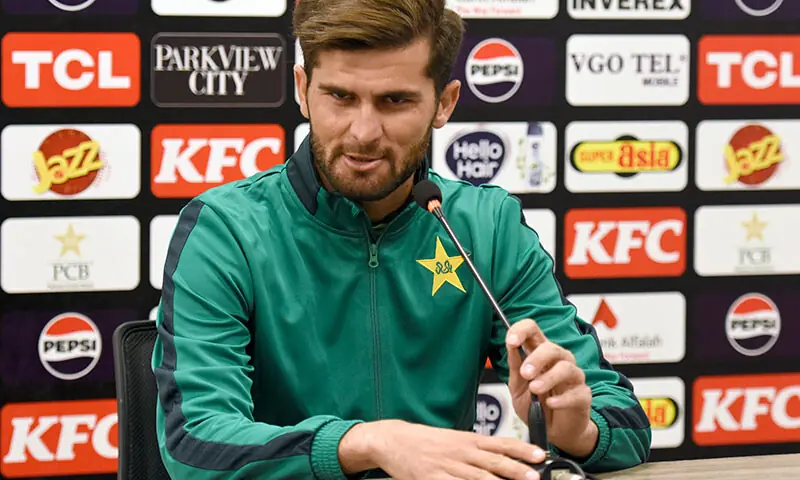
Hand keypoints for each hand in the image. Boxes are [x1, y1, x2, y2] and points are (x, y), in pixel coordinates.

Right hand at [340, 419, 546, 479]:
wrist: (394, 440)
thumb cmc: (425, 441)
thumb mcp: (453, 440)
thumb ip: (475, 449)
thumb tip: (500, 458)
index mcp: (468, 440)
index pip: (501, 443)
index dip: (522, 450)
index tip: (539, 455)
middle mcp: (462, 452)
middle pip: (494, 462)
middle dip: (518, 470)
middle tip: (535, 476)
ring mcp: (448, 467)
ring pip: (479, 477)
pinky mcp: (434, 479)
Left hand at [505, 319, 597, 457]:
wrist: (552, 432)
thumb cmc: (535, 405)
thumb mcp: (517, 387)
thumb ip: (515, 367)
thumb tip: (511, 346)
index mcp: (539, 354)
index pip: (533, 330)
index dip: (522, 331)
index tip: (511, 341)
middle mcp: (559, 361)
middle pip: (552, 347)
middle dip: (536, 358)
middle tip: (525, 373)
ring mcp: (573, 377)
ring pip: (566, 367)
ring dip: (548, 377)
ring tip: (535, 389)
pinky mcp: (583, 395)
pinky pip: (576, 392)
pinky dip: (562, 399)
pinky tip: (551, 404)